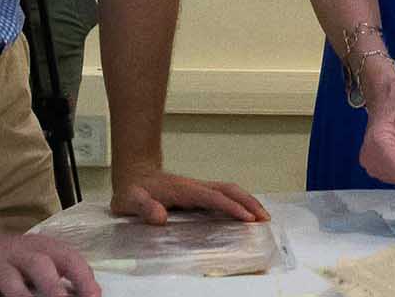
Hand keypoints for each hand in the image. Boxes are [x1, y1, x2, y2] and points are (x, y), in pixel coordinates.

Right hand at [0, 230, 98, 296]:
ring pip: (7, 277)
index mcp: (40, 247)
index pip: (67, 257)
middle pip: (38, 263)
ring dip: (20, 295)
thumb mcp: (36, 260)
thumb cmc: (10, 261)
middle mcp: (16, 251)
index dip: (83, 277)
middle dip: (53, 286)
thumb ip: (60, 274)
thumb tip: (93, 294)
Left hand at [110, 166, 269, 225]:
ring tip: (263, 217)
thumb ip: (143, 207)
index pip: (212, 197)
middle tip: (264, 218)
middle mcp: (196, 186)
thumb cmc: (133, 190)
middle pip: (229, 189)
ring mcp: (199, 188)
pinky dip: (240, 203)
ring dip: (248, 201)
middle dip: (248, 202)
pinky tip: (246, 215)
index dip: (231, 207)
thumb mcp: (130, 200)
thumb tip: (160, 218)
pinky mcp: (200, 193)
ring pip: (230, 191)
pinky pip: (224, 196)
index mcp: (183, 189)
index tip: (247, 218)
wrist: (134, 175)